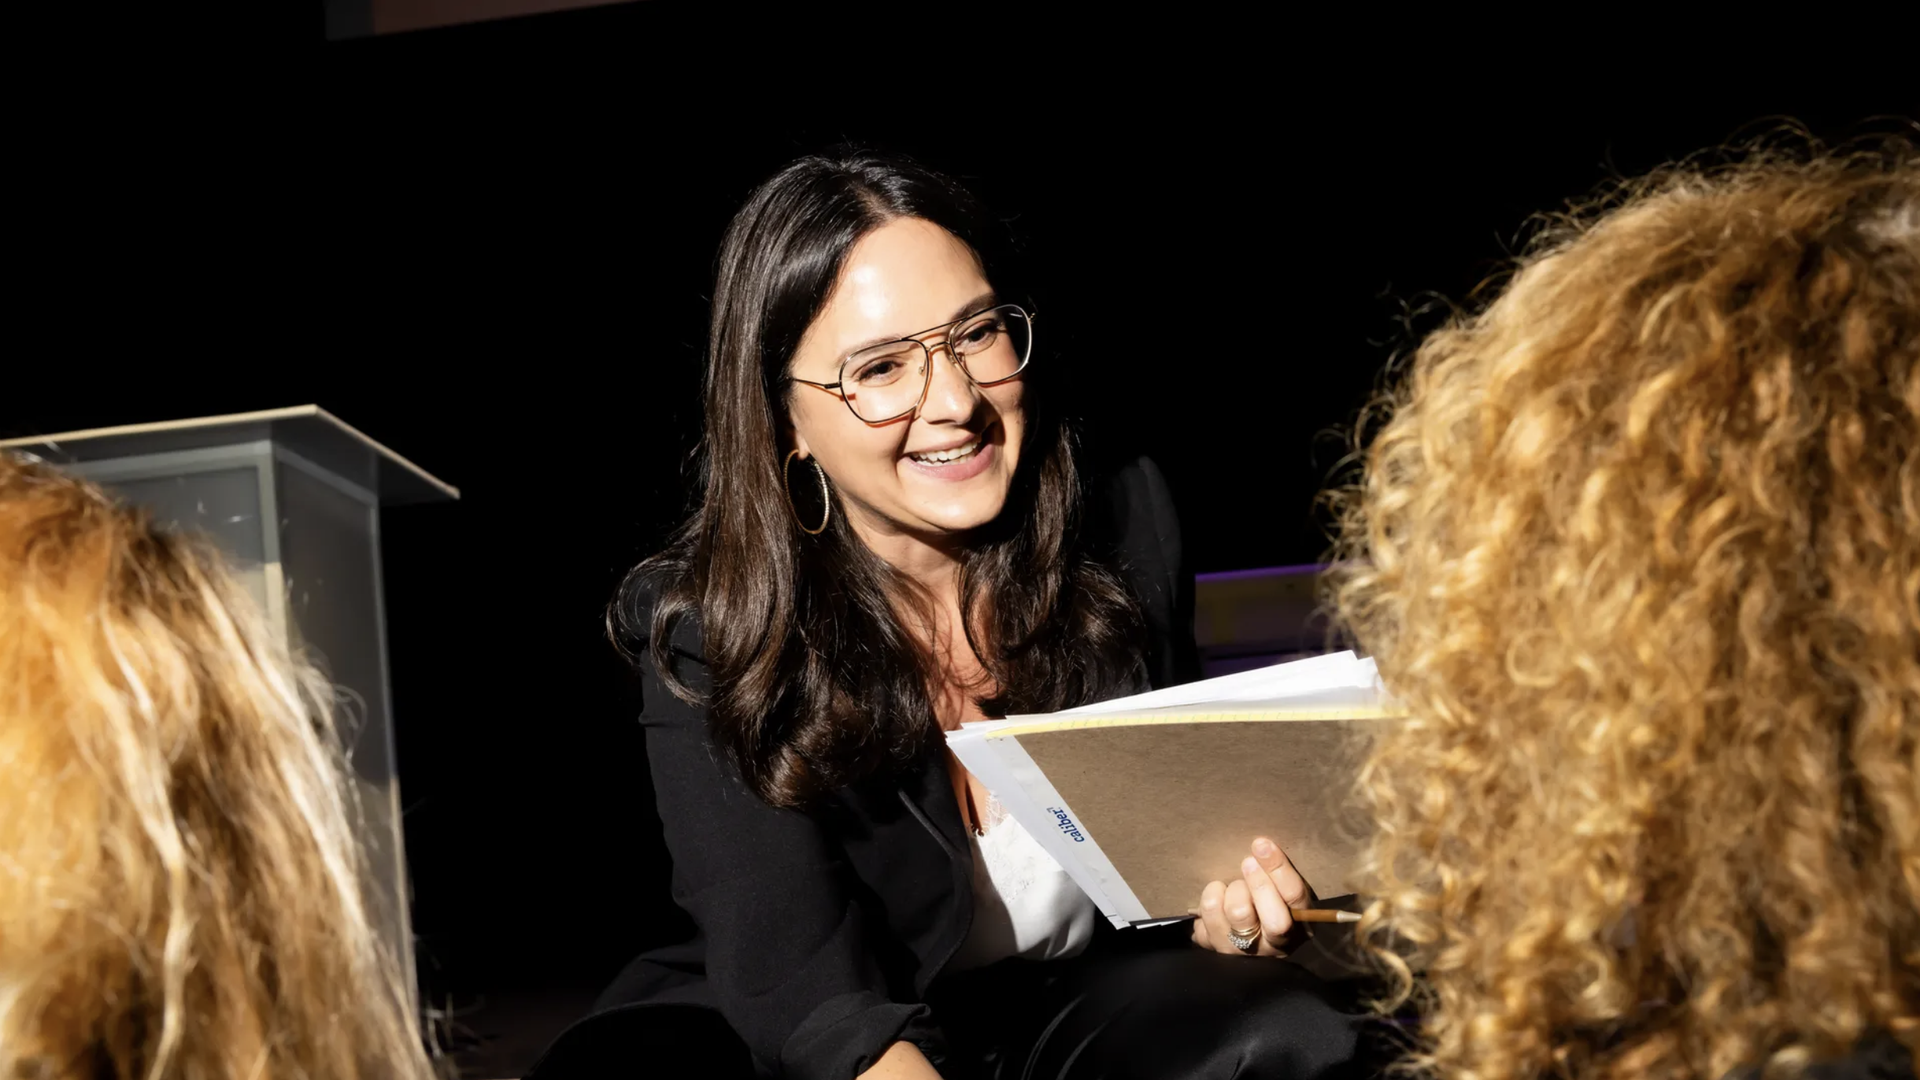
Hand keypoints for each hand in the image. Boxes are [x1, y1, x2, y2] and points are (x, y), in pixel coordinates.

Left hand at [1190, 836, 1310, 957]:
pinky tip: (1215, 904)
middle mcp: (1273, 944)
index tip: (1261, 844)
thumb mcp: (1279, 888)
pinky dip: (1207, 908)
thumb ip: (1275, 873)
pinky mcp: (1216, 949)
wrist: (1244, 932)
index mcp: (1298, 924)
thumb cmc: (1265, 899)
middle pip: (1270, 918)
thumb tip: (1261, 845)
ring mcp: (1243, 950)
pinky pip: (1204, 926)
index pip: (1294, 896)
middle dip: (1257, 885)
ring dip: (1227, 892)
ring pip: (1234, 915)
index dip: (1278, 869)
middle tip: (1247, 863)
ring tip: (1226, 886)